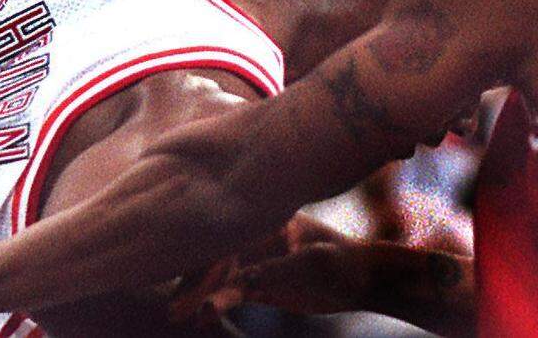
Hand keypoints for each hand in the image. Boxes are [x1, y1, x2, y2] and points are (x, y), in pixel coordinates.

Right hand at [167, 220, 353, 322]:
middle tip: (174, 308)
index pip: (223, 237)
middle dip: (192, 282)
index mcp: (263, 220)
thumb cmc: (341, 262)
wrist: (362, 278)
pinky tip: (201, 318)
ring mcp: (256, 257)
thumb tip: (242, 281)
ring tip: (178, 315)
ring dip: (198, 294)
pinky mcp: (261, 282)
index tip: (184, 280)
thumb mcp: (311, 265)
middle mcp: (254, 234)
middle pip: (213, 256)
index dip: (201, 260)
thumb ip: (275, 271)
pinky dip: (215, 303)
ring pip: (217, 276)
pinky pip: (231, 292)